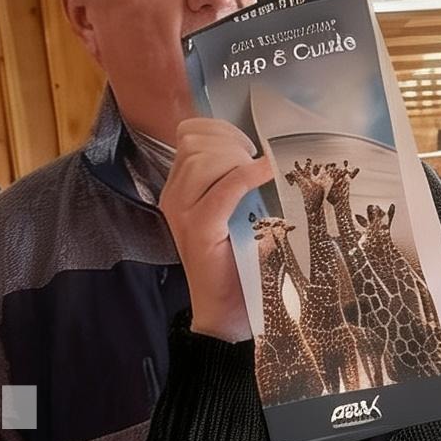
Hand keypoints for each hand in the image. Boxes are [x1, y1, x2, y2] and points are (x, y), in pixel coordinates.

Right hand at [161, 116, 267, 340]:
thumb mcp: (234, 213)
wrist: (225, 311)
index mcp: (178, 190)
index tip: (247, 145)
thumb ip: (234, 184)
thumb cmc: (235, 263)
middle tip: (256, 163)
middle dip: (232, 144)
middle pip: (197, 144)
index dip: (219, 130)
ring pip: (205, 161)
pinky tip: (266, 172)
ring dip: (238, 160)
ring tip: (260, 174)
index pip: (189, 136)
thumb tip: (262, 153)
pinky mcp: (199, 230)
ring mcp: (182, 213)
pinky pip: (223, 189)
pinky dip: (248, 176)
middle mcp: (174, 198)